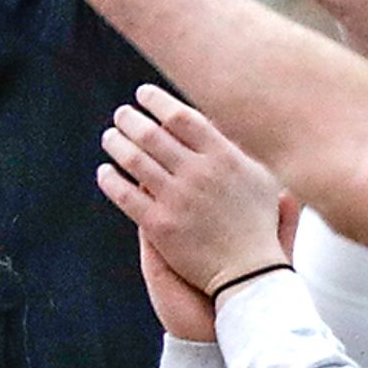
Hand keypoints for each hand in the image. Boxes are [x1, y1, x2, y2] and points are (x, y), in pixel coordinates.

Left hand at [99, 85, 286, 302]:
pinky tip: (104, 172)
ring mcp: (177, 199)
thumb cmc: (258, 222)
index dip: (157, 101)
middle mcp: (199, 174)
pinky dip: (110, 180)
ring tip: (110, 136)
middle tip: (122, 114)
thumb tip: (219, 117)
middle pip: (152, 134)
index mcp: (224, 157)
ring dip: (117, 143)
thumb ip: (239, 146)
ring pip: (134, 160)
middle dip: (131, 119)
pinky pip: (125, 195)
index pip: (181, 116)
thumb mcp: (262, 177)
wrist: (249, 273)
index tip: (143, 94)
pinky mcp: (160, 225)